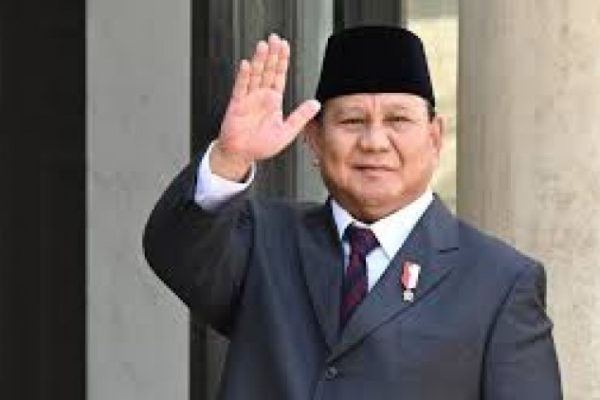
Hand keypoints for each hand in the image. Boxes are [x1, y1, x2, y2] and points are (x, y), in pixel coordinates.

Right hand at [211, 34, 320, 180]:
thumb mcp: (286, 132)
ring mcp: (248, 99)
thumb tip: (316, 104)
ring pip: (255, 75)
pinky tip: (247, 65)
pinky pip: (241, 88)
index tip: (285, 46)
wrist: (241, 155)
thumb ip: (300, 117)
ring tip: (263, 46)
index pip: (279, 76)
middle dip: (272, 55)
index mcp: (273, 101)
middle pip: (267, 71)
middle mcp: (261, 96)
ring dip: (259, 61)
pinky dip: (244, 76)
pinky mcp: (237, 105)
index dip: (282, 61)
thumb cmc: (261, 145)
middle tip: (275, 39)